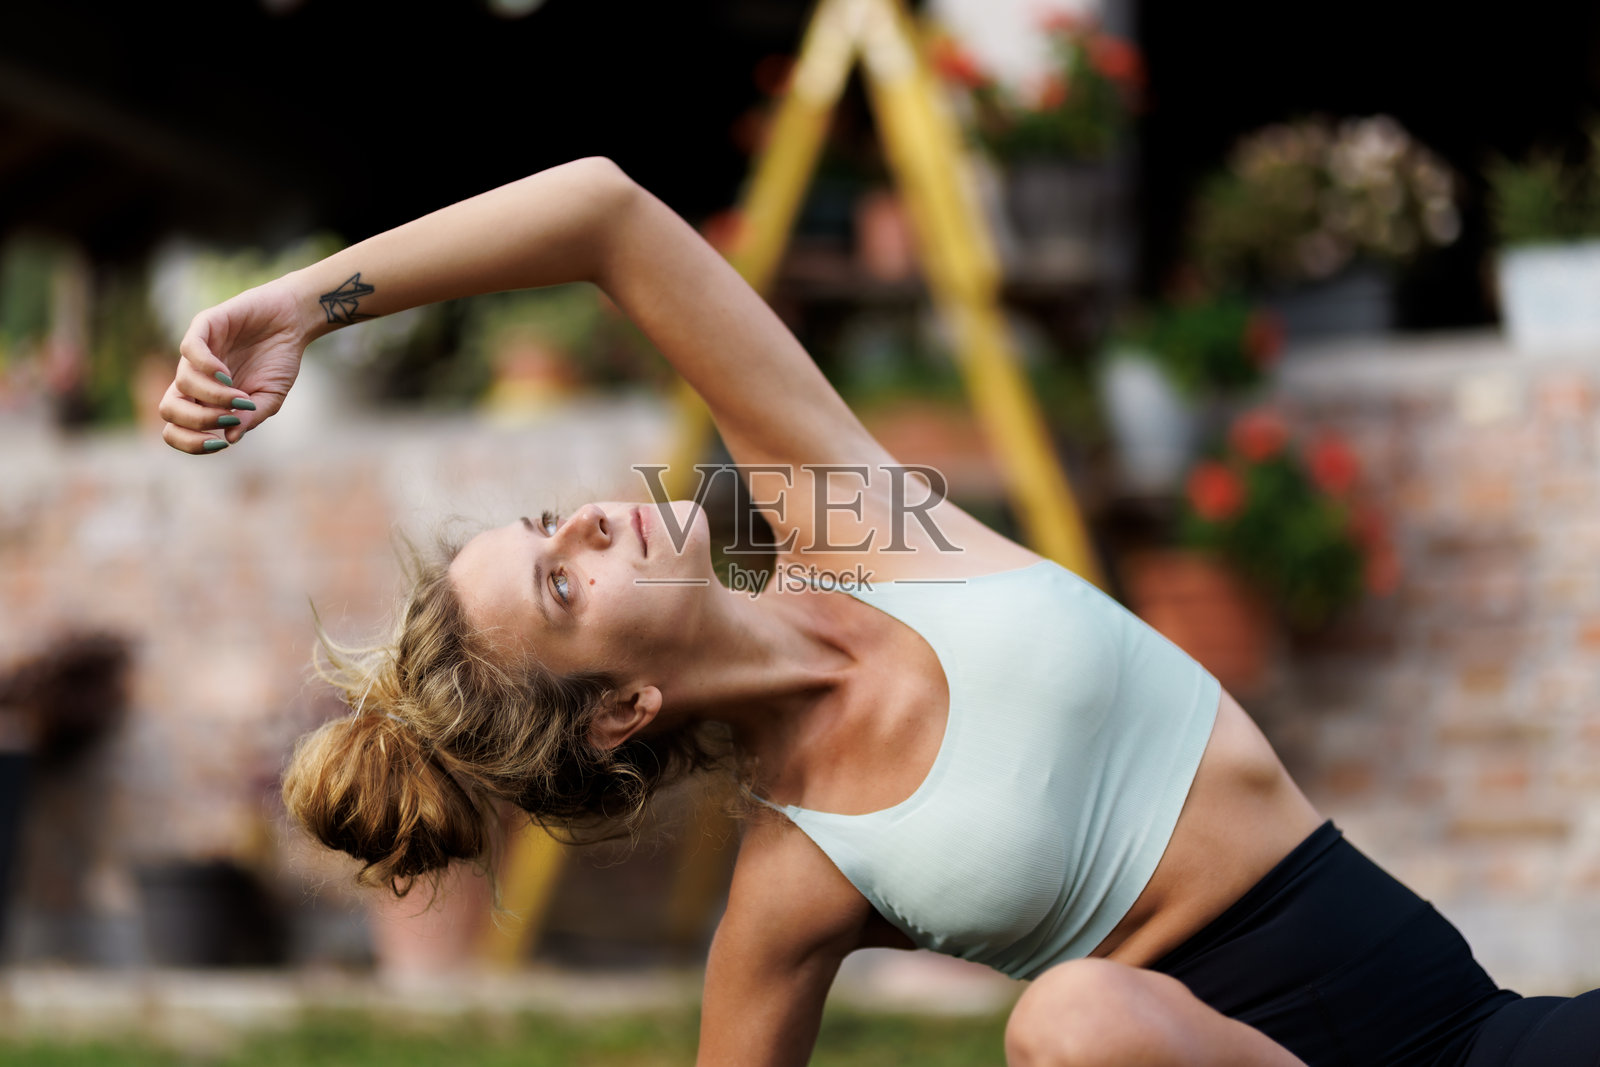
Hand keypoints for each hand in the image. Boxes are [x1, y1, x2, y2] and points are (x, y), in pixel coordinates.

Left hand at [158, 277, 313, 453]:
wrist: (293, 321)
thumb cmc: (279, 361)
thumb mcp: (270, 398)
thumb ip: (250, 419)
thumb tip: (229, 439)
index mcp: (204, 399)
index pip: (176, 427)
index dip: (190, 442)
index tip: (219, 444)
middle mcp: (194, 378)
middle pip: (168, 409)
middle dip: (196, 421)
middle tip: (228, 419)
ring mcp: (196, 352)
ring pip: (182, 382)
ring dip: (213, 396)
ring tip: (240, 396)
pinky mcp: (204, 326)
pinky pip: (189, 349)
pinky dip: (205, 367)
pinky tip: (226, 374)